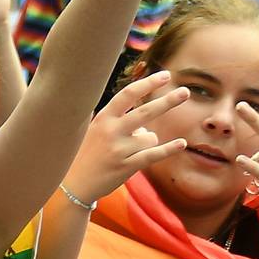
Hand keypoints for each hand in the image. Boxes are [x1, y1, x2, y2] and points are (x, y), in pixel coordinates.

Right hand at [66, 70, 190, 200]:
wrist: (73, 184)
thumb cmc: (87, 153)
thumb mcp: (95, 129)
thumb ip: (117, 117)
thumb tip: (143, 111)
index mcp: (104, 117)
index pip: (128, 94)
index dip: (148, 83)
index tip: (165, 75)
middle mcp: (112, 131)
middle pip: (146, 111)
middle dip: (168, 101)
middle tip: (185, 92)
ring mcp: (119, 149)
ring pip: (150, 137)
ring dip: (147, 142)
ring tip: (130, 151)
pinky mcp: (127, 166)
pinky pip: (153, 155)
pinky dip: (169, 149)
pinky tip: (182, 143)